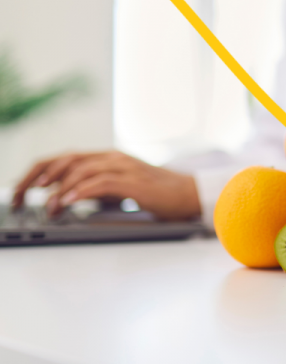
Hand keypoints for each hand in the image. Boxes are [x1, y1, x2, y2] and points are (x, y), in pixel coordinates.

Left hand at [11, 151, 200, 219]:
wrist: (188, 193)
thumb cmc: (156, 193)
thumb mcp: (120, 187)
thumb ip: (97, 187)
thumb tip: (67, 197)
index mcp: (108, 157)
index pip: (65, 157)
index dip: (40, 170)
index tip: (21, 187)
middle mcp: (113, 157)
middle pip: (67, 159)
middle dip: (38, 177)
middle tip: (20, 195)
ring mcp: (124, 167)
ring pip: (81, 169)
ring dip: (58, 188)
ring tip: (46, 206)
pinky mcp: (134, 182)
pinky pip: (100, 183)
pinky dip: (80, 191)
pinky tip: (67, 201)